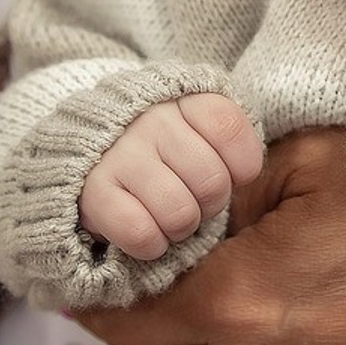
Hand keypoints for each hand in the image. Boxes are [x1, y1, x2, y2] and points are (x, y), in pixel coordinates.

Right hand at [79, 94, 262, 259]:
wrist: (95, 147)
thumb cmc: (170, 147)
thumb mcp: (204, 127)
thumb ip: (235, 139)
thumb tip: (252, 172)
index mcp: (187, 100)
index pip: (231, 130)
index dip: (241, 165)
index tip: (231, 172)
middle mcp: (152, 120)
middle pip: (212, 180)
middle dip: (212, 203)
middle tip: (196, 198)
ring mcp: (120, 154)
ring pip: (179, 212)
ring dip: (182, 227)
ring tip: (172, 215)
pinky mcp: (93, 191)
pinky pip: (140, 233)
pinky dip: (152, 244)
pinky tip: (149, 233)